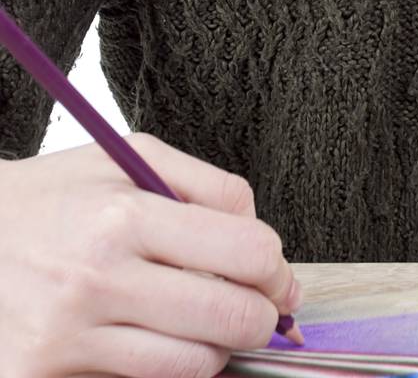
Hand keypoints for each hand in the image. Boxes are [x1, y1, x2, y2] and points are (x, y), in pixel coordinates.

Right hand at [1, 132, 302, 377]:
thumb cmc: (55, 195)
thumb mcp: (129, 158)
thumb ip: (207, 186)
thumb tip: (261, 233)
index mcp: (124, 214)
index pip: (245, 254)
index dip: (277, 271)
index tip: (278, 277)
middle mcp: (97, 279)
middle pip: (227, 321)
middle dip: (261, 319)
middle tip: (261, 311)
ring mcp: (68, 338)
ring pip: (190, 367)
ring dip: (214, 349)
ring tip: (203, 322)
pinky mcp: (41, 377)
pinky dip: (160, 368)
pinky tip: (153, 339)